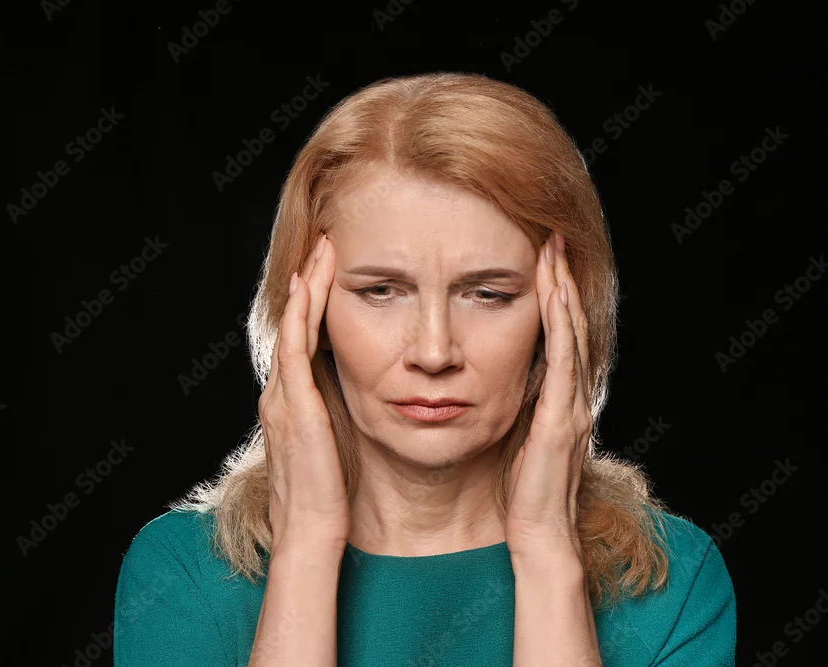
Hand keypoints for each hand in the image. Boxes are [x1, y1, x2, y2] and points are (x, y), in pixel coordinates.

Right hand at [259, 234, 349, 554]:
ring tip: (321, 251)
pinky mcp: (293, 403)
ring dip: (306, 287)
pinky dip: (299, 314)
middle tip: (324, 246)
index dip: (314, 305)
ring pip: (292, 326)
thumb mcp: (331, 449)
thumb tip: (360, 403)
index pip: (302, 341)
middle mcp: (281, 393)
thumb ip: (336, 422)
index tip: (331, 274)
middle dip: (309, 284)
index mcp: (291, 403)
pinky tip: (308, 285)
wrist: (310, 531)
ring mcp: (283, 396)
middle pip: (294, 324)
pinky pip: (294, 347)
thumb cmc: (326, 497)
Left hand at [505, 231, 591, 561]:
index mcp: (556, 400)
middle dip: (559, 280)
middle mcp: (569, 396)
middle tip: (551, 237)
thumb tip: (488, 378)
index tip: (538, 258)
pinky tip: (553, 296)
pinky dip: (560, 325)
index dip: (549, 296)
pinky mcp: (562, 418)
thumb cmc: (522, 494)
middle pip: (567, 325)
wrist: (538, 537)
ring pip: (569, 334)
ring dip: (561, 291)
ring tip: (552, 251)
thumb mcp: (515, 439)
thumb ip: (513, 407)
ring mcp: (570, 405)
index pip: (555, 336)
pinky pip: (563, 362)